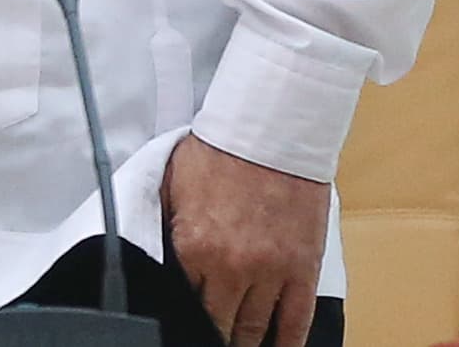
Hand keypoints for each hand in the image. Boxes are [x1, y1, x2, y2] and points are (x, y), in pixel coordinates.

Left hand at [162, 133, 333, 345]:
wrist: (270, 133)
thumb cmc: (218, 153)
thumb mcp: (170, 186)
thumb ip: (162, 227)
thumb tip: (154, 257)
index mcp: (193, 248)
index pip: (184, 304)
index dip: (184, 318)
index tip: (184, 327)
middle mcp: (232, 269)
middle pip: (221, 325)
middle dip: (215, 336)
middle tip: (212, 340)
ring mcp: (271, 273)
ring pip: (257, 329)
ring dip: (246, 342)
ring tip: (238, 345)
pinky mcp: (304, 270)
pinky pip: (297, 321)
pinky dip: (287, 342)